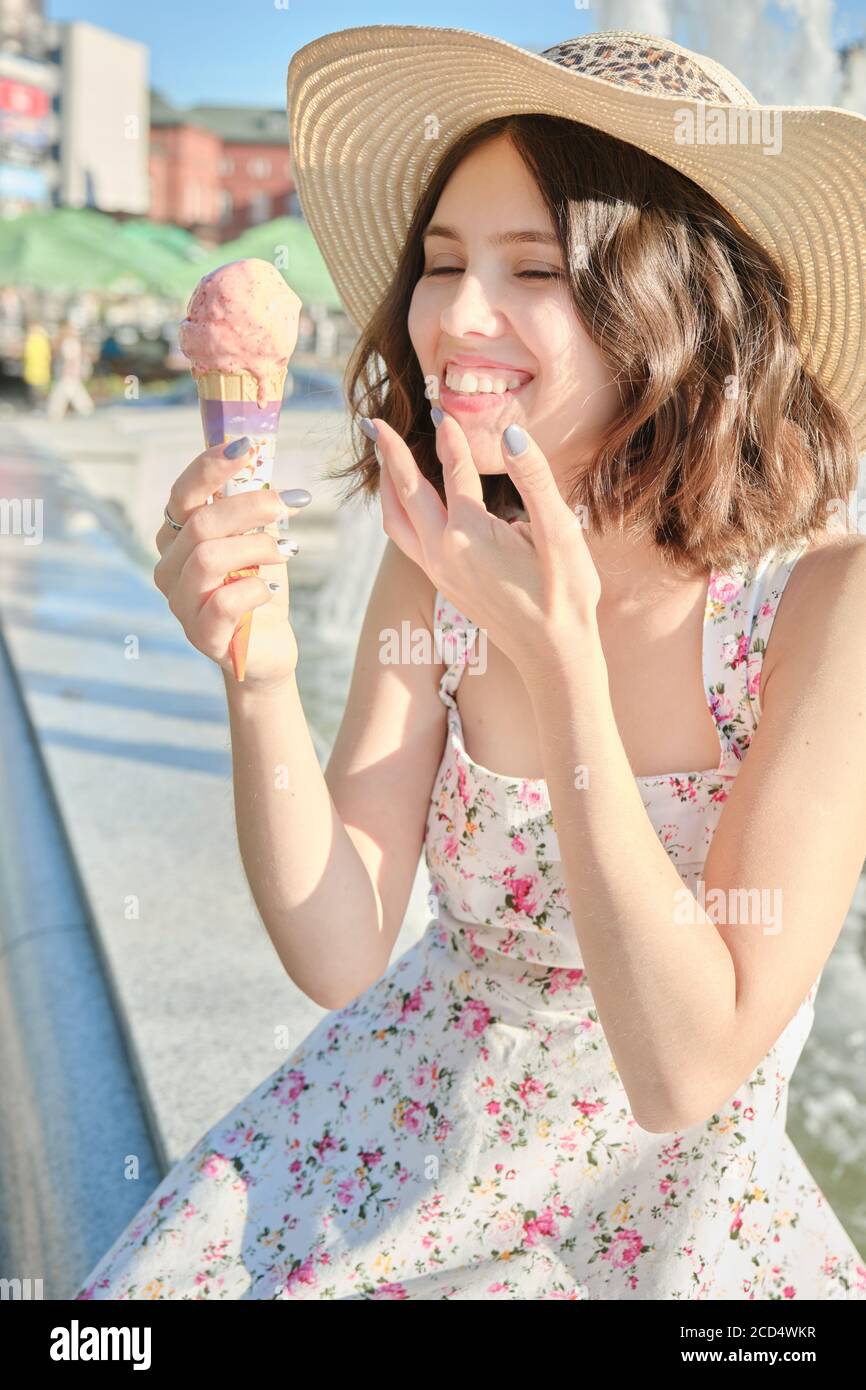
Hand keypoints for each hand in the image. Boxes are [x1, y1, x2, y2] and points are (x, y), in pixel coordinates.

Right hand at [154, 441, 303, 690]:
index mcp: (177, 537)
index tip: (246, 447)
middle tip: (289, 504)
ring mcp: (181, 603)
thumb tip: (265, 463)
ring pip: (208, 558)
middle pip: (200, 523)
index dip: (209, 466)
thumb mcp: (256, 538)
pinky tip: (269, 591)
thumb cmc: (258, 585)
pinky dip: (254, 590)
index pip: (182, 494)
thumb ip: (250, 507)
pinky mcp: (201, 635)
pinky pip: (223, 603)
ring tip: (287, 549)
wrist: (267, 646)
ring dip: (256, 547)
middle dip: (250, 506)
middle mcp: (170, 567)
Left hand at [374, 412, 600, 671]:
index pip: (454, 472)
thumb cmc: (564, 596)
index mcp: (469, 535)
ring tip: (381, 457)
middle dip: (390, 454)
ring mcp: (439, 571)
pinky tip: (406, 502)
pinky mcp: (443, 583)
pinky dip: (399, 511)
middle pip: (406, 493)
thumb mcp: (560, 535)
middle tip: (372, 423)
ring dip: (388, 486)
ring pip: (397, 521)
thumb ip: (535, 480)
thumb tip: (513, 435)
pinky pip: (407, 539)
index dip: (451, 438)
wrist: (554, 656)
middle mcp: (443, 553)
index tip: (442, 409)